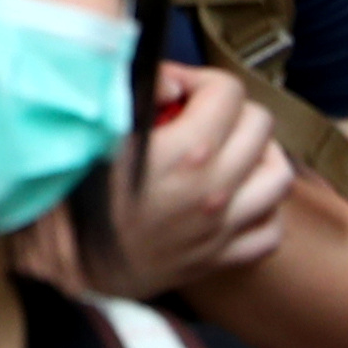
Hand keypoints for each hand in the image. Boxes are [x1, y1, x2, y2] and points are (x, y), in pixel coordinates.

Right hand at [83, 61, 293, 296]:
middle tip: (200, 116)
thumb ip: (137, 96)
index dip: (200, 79)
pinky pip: (270, 231)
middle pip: (260, 125)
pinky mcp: (220, 258)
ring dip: (259, 155)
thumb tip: (175, 82)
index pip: (227, 91)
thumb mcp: (97, 135)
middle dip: (231, 110)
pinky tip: (237, 198)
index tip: (176, 90)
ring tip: (230, 151)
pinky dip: (263, 210)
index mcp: (184, 153)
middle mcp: (213, 189)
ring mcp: (221, 227)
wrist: (70, 268)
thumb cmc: (75, 200)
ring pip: (278, 176)